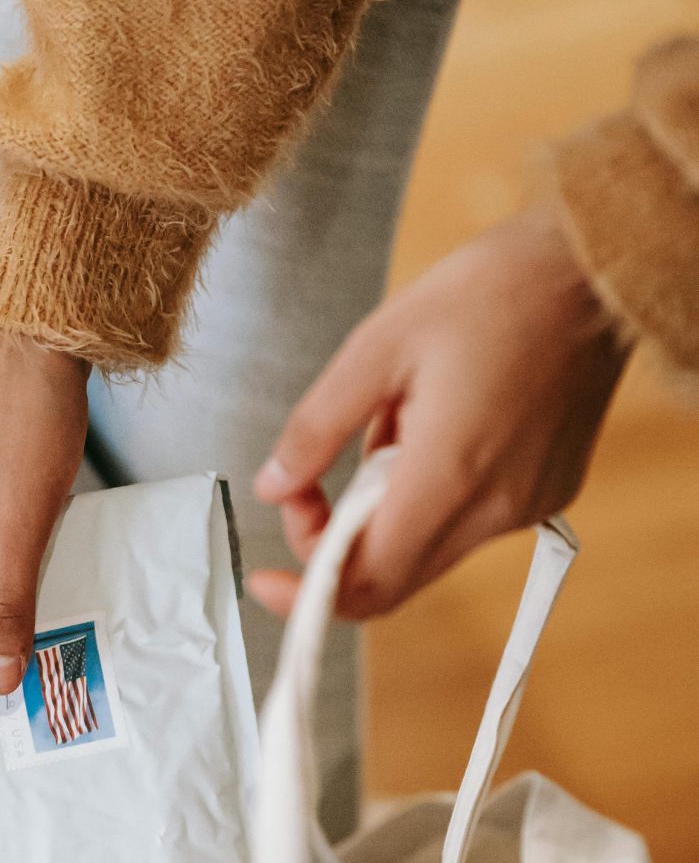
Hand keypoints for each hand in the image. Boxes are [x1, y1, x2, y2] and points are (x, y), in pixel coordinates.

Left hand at [249, 205, 629, 619]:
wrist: (595, 268)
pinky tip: (435, 426)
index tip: (266, 575)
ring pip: (427, 550)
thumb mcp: (377, 346)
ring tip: (392, 421)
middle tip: (308, 485)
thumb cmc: (491, 291)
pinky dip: (429, 495)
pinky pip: (468, 522)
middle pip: (394, 577)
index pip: (367, 583)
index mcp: (450, 476)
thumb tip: (273, 487)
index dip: (308, 594)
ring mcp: (530, 506)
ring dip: (383, 512)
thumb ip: (316, 428)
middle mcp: (497, 509)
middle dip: (334, 543)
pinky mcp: (549, 492)